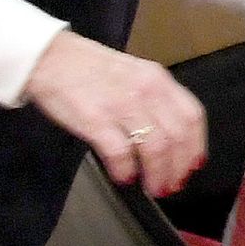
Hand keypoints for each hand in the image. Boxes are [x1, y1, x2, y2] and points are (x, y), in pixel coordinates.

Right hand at [24, 32, 210, 192]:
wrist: (48, 57)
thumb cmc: (89, 69)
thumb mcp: (133, 74)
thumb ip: (152, 100)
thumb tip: (169, 136)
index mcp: (158, 79)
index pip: (192, 116)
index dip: (195, 145)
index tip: (193, 165)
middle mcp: (146, 91)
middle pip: (177, 137)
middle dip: (178, 168)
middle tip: (172, 185)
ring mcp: (121, 105)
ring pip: (155, 148)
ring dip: (157, 174)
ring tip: (153, 188)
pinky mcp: (95, 119)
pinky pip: (120, 152)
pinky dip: (125, 170)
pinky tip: (124, 178)